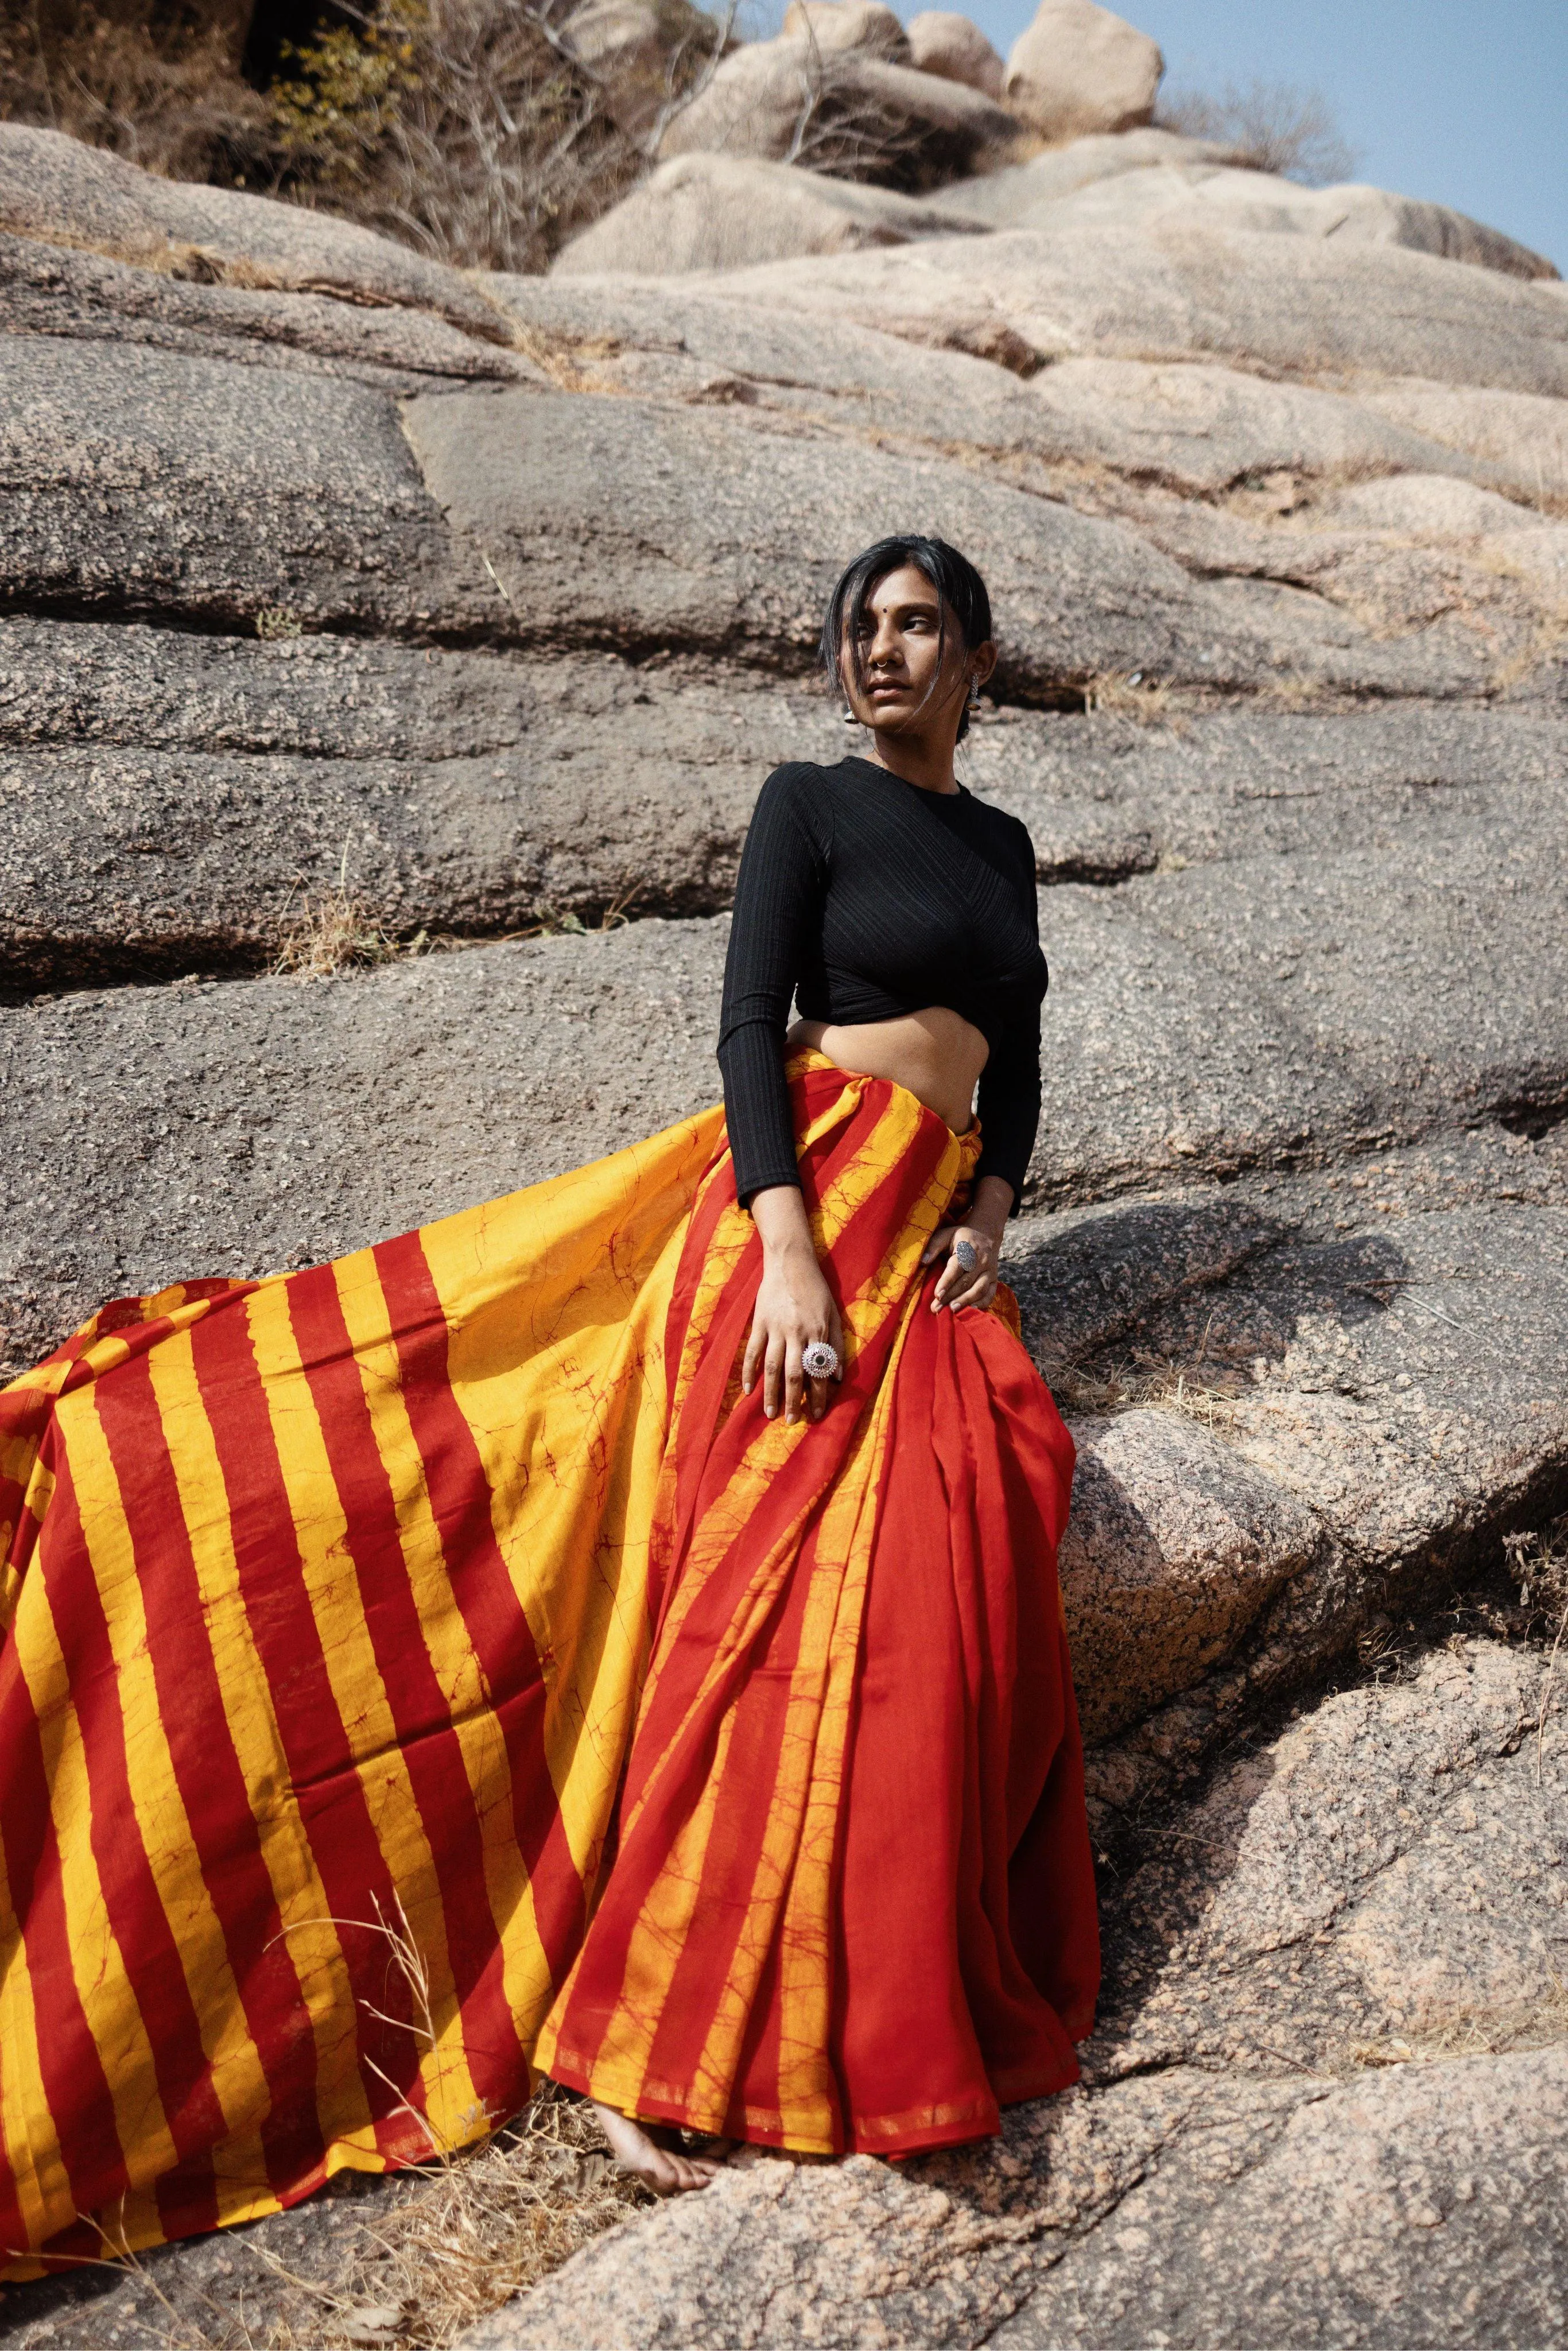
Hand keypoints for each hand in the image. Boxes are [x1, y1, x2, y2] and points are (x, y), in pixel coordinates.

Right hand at [743, 1186, 845, 1424]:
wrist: (791, 1262)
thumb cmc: (816, 1289)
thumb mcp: (834, 1314)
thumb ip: (837, 1345)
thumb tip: (839, 1378)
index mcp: (817, 1333)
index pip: (818, 1372)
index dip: (817, 1396)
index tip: (816, 1415)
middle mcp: (797, 1333)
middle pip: (793, 1375)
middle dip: (794, 1401)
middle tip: (792, 1422)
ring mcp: (775, 1328)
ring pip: (771, 1367)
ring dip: (771, 1393)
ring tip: (770, 1414)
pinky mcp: (759, 1322)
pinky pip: (752, 1351)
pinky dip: (749, 1371)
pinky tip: (748, 1390)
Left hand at [921, 1175, 1012, 1313]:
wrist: (985, 1234)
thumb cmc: (960, 1237)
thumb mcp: (946, 1234)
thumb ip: (934, 1246)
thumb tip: (923, 1261)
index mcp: (967, 1249)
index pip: (957, 1267)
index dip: (947, 1282)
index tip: (937, 1294)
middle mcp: (981, 1261)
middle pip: (965, 1282)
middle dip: (951, 1296)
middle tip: (936, 1308)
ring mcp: (989, 1271)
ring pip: (979, 1289)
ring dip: (965, 1301)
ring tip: (952, 1310)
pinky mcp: (994, 1279)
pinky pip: (990, 1293)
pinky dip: (982, 1303)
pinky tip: (971, 1309)